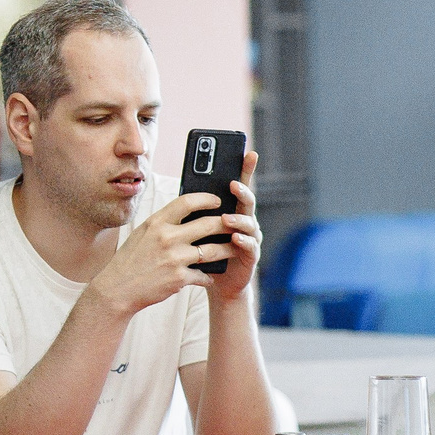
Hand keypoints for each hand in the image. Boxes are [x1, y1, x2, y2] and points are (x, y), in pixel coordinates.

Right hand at [90, 165, 260, 315]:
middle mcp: (166, 238)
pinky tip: (209, 276)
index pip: (187, 202)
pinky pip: (203, 275)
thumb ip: (163, 223)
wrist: (117, 288)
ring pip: (213, 251)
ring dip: (228, 249)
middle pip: (208, 224)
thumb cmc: (131, 259)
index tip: (217, 201)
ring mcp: (174, 259)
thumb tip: (187, 213)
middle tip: (236, 224)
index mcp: (156, 222)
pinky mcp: (179, 278)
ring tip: (235, 248)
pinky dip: (208, 276)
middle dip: (227, 223)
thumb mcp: (143, 233)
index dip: (206, 199)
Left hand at [202, 153, 263, 301]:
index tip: (249, 153)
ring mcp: (249, 238)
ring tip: (226, 218)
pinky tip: (236, 238)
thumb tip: (184, 189)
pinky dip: (243, 241)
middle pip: (247, 201)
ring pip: (249, 224)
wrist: (211, 281)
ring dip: (238, 220)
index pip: (239, 185)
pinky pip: (250, 247)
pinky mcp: (250, 257)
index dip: (246, 169)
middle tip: (233, 185)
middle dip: (242, 191)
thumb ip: (196, 211)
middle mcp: (244, 220)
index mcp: (231, 209)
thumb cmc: (201, 250)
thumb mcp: (195, 227)